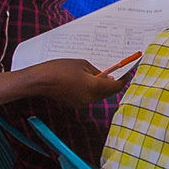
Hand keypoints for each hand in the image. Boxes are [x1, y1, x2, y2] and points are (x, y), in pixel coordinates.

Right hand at [1, 57, 127, 107]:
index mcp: (94, 88)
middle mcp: (90, 99)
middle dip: (113, 83)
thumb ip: (97, 72)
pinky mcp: (75, 104)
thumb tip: (107, 78)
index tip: (128, 72)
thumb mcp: (82, 65)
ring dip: (103, 87)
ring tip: (100, 74)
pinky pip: (90, 97)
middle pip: (109, 93)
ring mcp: (83, 103)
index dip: (124, 79)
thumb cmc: (60, 69)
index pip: (116, 87)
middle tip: (115, 72)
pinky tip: (87, 80)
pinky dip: (93, 90)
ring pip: (100, 96)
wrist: (40, 80)